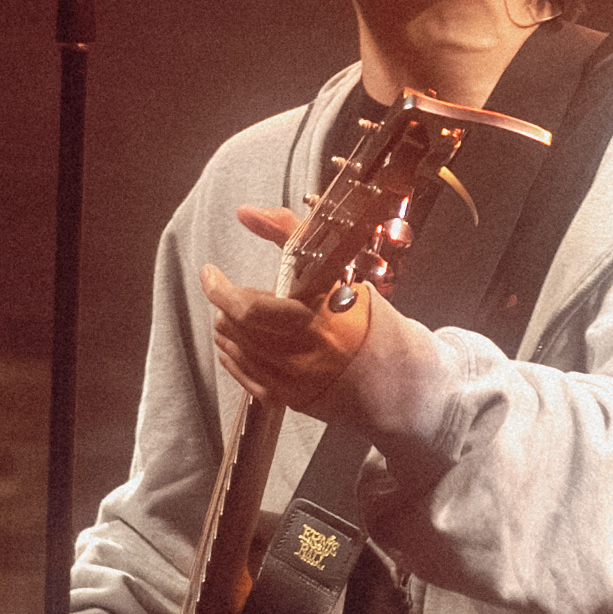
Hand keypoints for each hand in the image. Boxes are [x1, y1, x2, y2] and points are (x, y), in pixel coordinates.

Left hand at [202, 206, 377, 417]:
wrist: (401, 385)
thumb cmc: (372, 323)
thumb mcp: (341, 273)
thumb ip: (292, 237)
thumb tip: (246, 213)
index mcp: (321, 317)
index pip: (250, 307)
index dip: (219, 289)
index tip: (210, 273)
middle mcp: (306, 354)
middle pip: (237, 328)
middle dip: (224, 304)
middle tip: (227, 291)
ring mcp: (296, 382)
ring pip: (235, 351)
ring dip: (227, 328)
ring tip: (235, 314)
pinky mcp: (291, 400)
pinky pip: (244, 377)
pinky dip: (234, 355)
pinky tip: (239, 343)